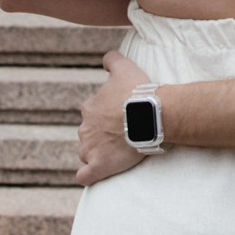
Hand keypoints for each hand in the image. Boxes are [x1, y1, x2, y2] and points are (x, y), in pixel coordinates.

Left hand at [75, 49, 146, 186]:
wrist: (150, 115)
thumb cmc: (138, 92)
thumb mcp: (125, 68)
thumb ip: (112, 60)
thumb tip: (107, 58)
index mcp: (90, 108)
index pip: (91, 115)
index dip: (105, 118)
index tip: (120, 119)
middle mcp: (85, 128)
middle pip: (88, 135)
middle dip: (100, 137)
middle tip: (122, 137)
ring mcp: (90, 148)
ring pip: (86, 153)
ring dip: (96, 154)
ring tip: (115, 154)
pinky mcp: (99, 166)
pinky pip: (85, 176)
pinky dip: (87, 176)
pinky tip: (92, 175)